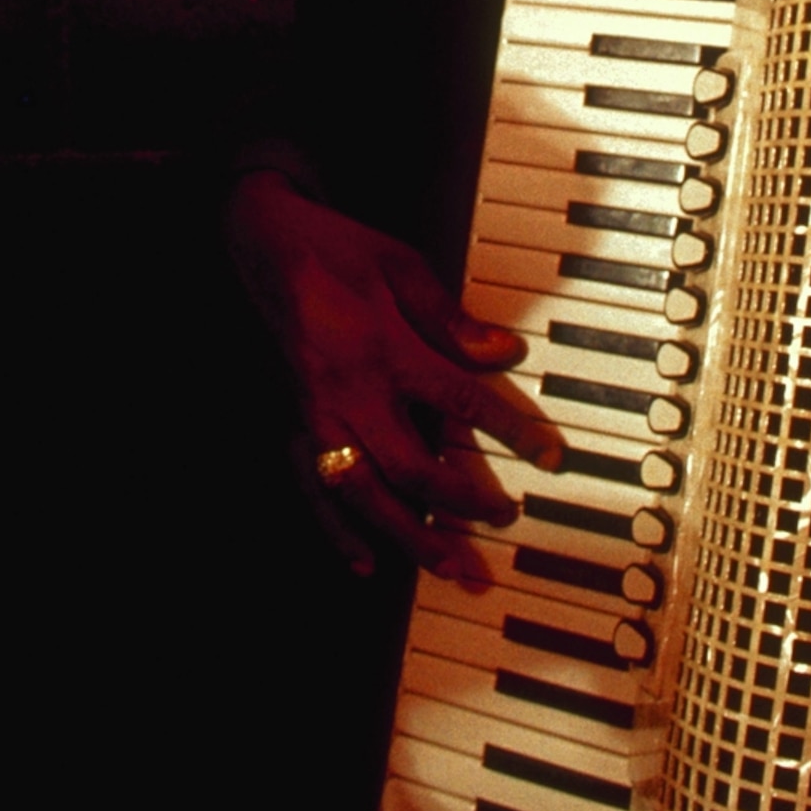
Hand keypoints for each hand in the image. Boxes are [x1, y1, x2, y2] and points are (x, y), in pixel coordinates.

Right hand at [226, 169, 563, 583]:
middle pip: (412, 467)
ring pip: (363, 494)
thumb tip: (503, 352)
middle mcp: (349, 392)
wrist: (262, 244)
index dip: (511, 432)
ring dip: (406, 535)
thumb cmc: (335, 250)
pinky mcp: (294, 423)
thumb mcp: (401, 266)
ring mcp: (317, 415)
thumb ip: (449, 317)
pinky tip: (362, 560)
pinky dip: (336, 530)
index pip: (462, 400)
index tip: (548, 455)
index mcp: (383, 349)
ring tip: (446, 566)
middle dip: (462, 502)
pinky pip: (313, 488)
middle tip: (504, 515)